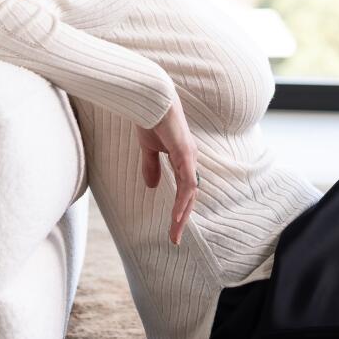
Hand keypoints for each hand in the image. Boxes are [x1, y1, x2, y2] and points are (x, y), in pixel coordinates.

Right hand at [135, 97, 198, 247]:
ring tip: (174, 232)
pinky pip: (186, 182)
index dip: (179, 209)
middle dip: (182, 218)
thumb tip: (152, 186)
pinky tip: (177, 215)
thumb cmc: (150, 117)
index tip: (171, 227)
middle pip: (189, 195)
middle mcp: (189, 159)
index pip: (184, 190)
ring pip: (190, 192)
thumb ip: (152, 166)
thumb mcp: (149, 148)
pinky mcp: (184, 153)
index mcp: (182, 158)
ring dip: (182, 214)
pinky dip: (182, 200)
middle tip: (174, 239)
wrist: (150, 98)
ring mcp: (189, 156)